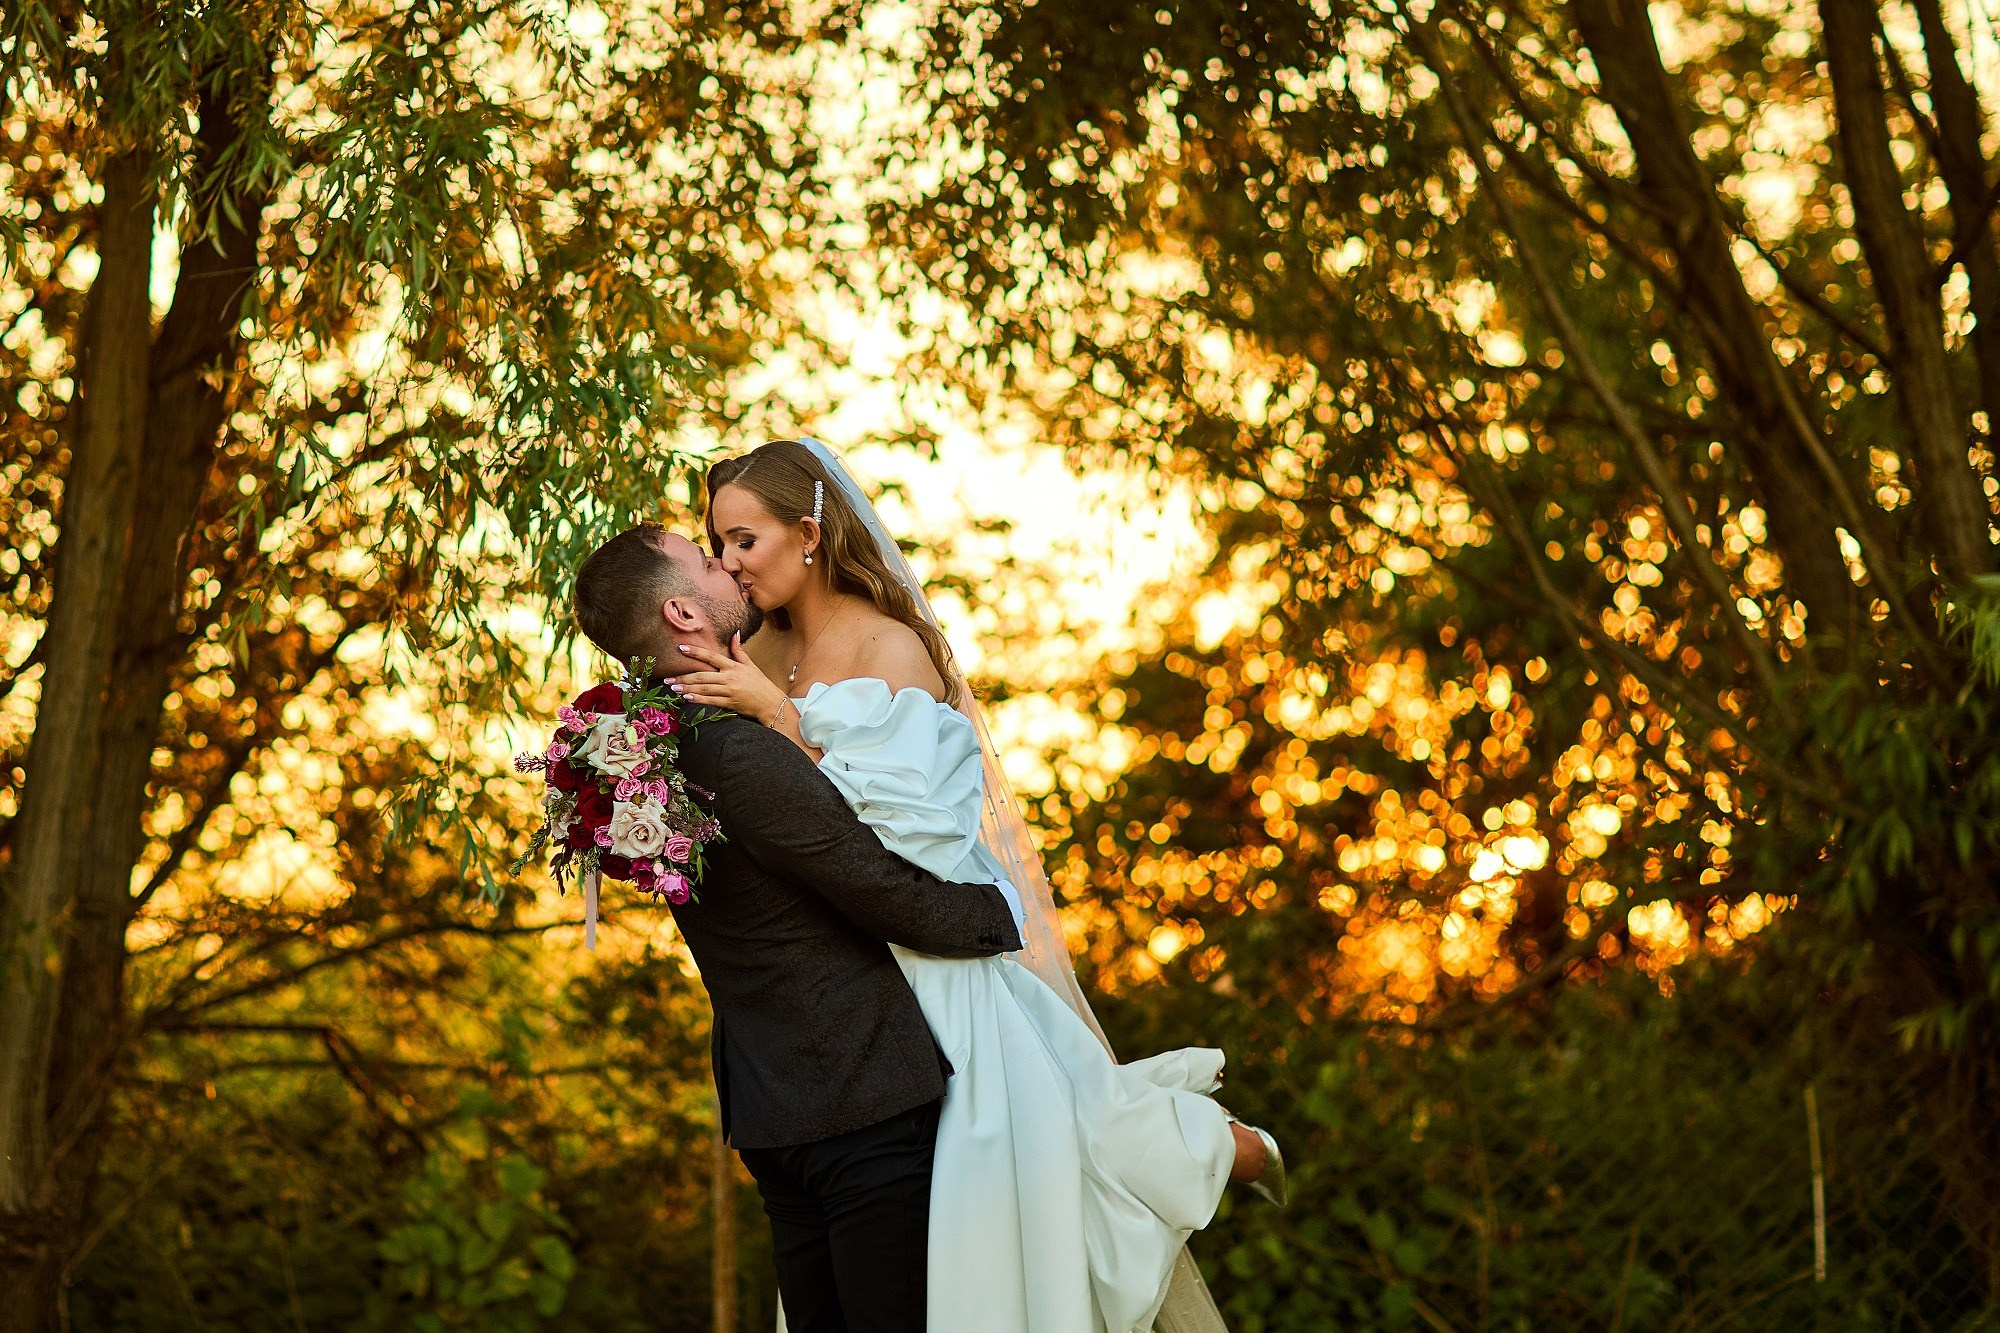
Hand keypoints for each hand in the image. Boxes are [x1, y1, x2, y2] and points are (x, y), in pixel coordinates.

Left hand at [671, 634, 786, 721]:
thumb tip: (735, 633)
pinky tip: (687, 697)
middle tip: (667, 678)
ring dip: (687, 687)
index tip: (681, 648)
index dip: (696, 652)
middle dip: (684, 676)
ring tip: (673, 688)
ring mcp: (729, 691)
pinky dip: (698, 699)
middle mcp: (730, 677)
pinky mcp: (730, 703)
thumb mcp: (750, 665)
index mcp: (733, 666)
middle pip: (702, 675)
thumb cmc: (760, 684)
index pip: (712, 657)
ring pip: (704, 688)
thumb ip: (739, 650)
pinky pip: (711, 701)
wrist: (771, 703)